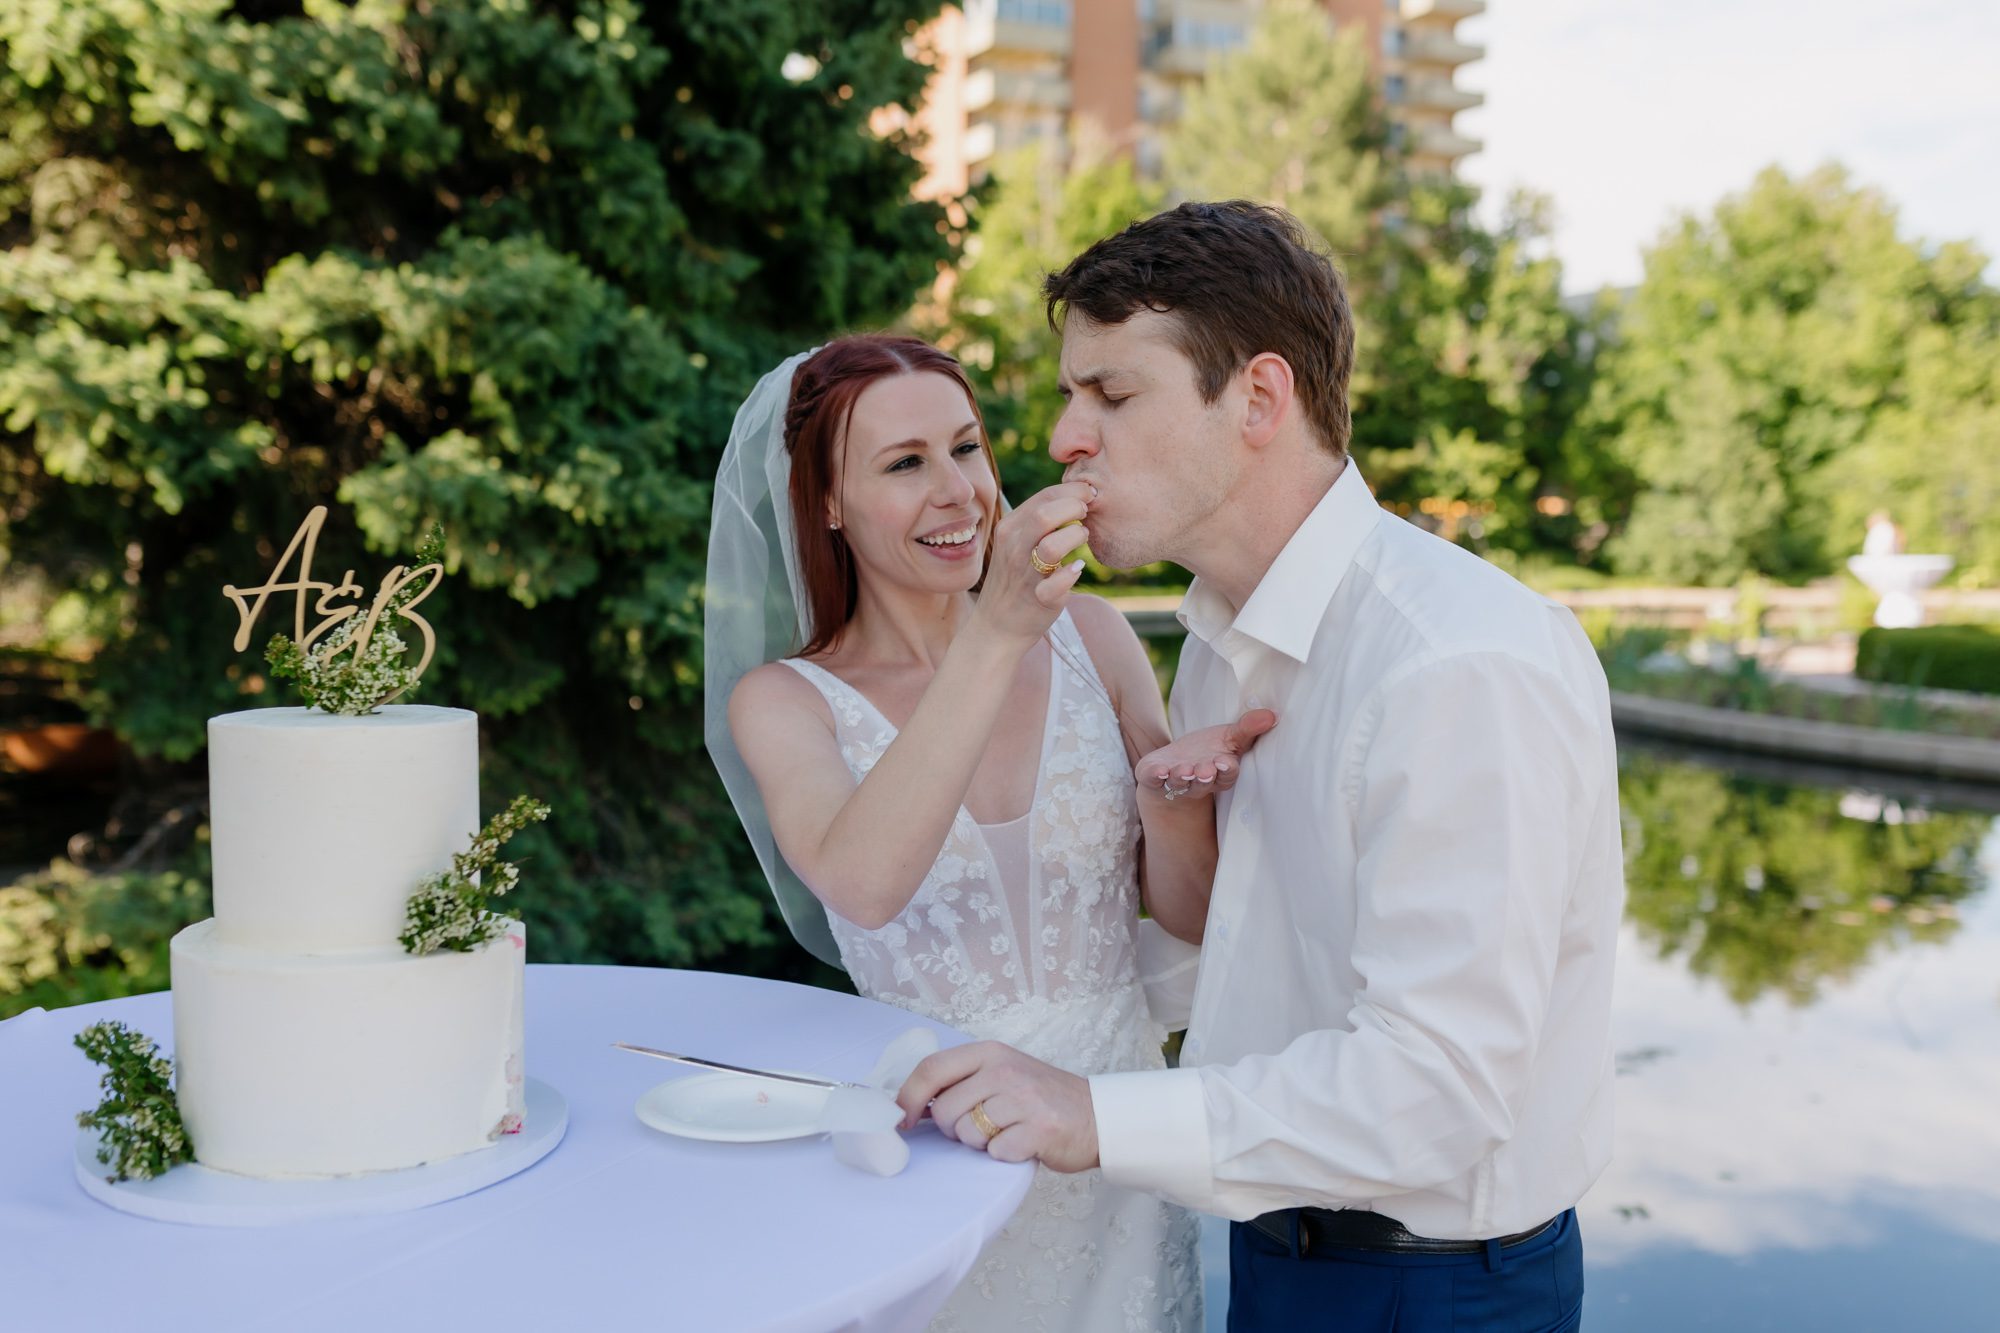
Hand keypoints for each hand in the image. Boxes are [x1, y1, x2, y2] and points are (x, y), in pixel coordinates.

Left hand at [895, 1040, 1099, 1172]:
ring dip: (981, 1143)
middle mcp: (1004, 1070)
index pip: (931, 1069)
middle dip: (954, 1129)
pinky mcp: (1038, 1130)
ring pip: (967, 1134)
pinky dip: (1004, 1155)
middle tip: (983, 1125)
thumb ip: (962, 1080)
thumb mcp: (1002, 1073)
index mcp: (990, 1052)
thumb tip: (912, 1105)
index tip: (902, 1121)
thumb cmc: (1041, 1098)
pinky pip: (995, 1152)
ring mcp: (1023, 1099)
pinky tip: (1022, 1144)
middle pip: (945, 1110)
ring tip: (1007, 1132)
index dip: (907, 1098)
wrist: (1097, 1116)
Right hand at [969, 482, 1095, 650]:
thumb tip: (1076, 499)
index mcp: (1009, 528)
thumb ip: (1039, 522)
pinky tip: (1076, 568)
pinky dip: (1070, 574)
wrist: (996, 627)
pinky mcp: (1037, 599)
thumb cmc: (1016, 580)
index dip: (1072, 491)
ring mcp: (1024, 574)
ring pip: (1052, 545)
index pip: (1043, 497)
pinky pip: (1055, 585)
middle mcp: (1013, 547)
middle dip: (1074, 507)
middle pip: (1045, 514)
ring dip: (1075, 537)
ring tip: (1082, 538)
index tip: (1089, 495)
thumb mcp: (1018, 543)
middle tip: (1086, 514)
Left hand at [1136, 708, 1276, 804]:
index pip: (1226, 775)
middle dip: (1203, 777)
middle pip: (1203, 783)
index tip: (1224, 761)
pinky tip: (1158, 770)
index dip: (1226, 770)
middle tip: (1204, 770)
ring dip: (1180, 777)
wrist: (1174, 766)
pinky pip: (1154, 780)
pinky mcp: (1154, 778)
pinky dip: (1156, 776)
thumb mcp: (1229, 737)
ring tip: (1182, 769)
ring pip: (1179, 783)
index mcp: (1219, 773)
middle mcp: (1198, 782)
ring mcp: (1175, 782)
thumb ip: (1248, 728)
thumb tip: (1272, 714)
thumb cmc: (1206, 752)